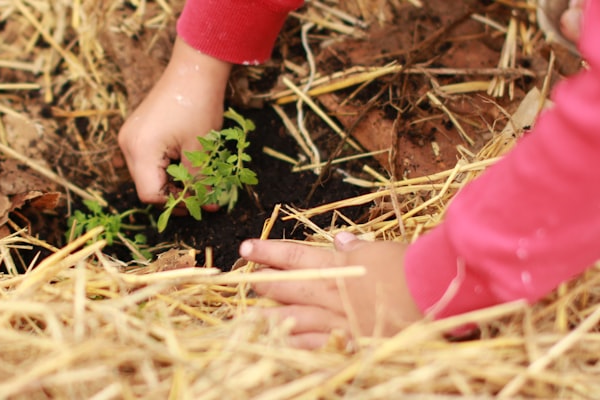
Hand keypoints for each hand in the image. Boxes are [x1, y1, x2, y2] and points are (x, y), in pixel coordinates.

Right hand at [118, 36, 231, 207]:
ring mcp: (129, 137)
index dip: (175, 204)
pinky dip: (164, 168)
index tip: (200, 202)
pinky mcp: (136, 131)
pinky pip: (146, 159)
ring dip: (170, 182)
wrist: (194, 69)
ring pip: (146, 175)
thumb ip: (198, 181)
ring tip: (196, 180)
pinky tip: (184, 165)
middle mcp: (128, 145)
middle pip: (145, 186)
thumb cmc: (199, 106)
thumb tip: (205, 206)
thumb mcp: (200, 149)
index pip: (150, 194)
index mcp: (141, 150)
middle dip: (174, 195)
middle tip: (202, 195)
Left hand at [239, 232, 423, 348]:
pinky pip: (316, 346)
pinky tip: (279, 347)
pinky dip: (297, 346)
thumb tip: (340, 239)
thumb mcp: (381, 249)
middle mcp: (332, 291)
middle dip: (264, 283)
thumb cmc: (410, 265)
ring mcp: (339, 318)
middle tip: (244, 281)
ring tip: (247, 318)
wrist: (431, 291)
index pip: (294, 255)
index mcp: (338, 265)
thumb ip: (357, 247)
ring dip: (269, 318)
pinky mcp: (350, 341)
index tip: (246, 249)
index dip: (268, 252)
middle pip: (288, 287)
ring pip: (294, 318)